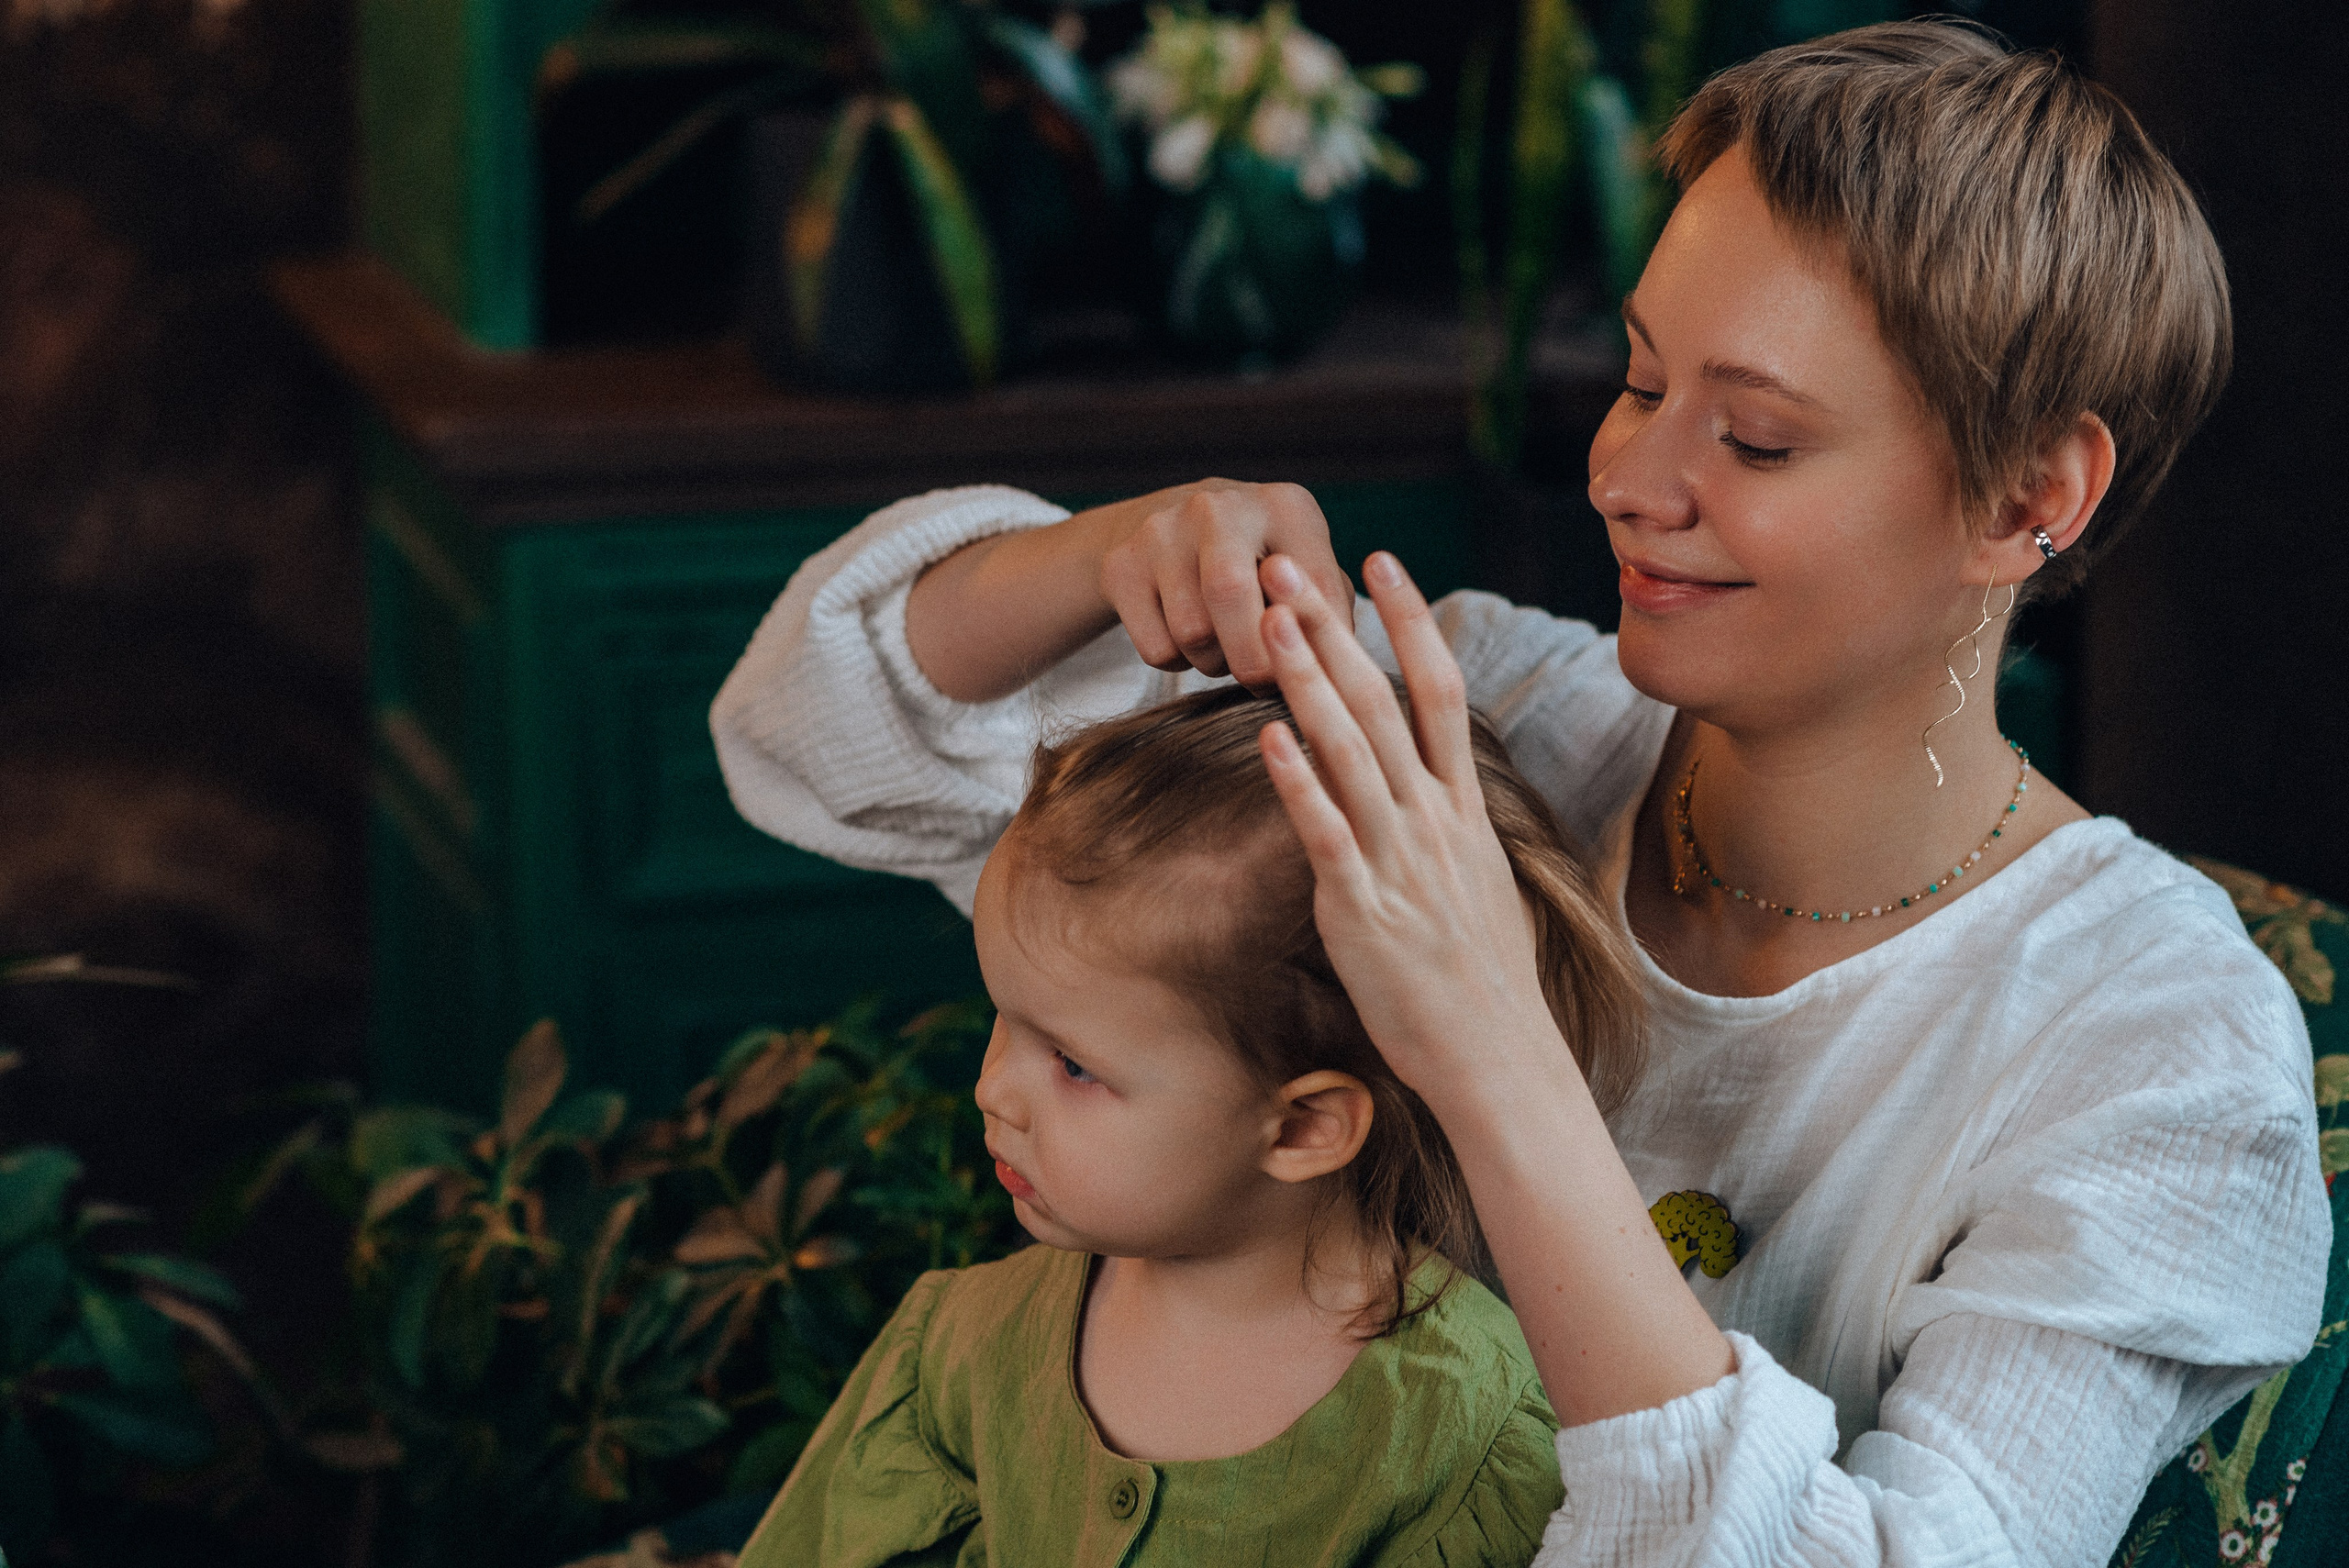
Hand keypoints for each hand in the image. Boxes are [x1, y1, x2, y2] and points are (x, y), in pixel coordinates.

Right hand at [906, 479, 1354, 703]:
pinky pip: (1157, 648)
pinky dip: (1178, 662)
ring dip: (1215, 663)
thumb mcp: (1301, 567)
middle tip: (1263, 683)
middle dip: (1254, 660)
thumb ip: (1328, 609)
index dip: (1314, 643)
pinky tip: (1186, 638)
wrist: (1157, 527)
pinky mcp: (1121, 566)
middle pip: (1232, 596)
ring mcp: (1162, 531)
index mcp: (1284, 506)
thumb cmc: (1255, 562)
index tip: (1313, 672)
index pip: (1309, 586)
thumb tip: (1345, 666)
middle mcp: (1220, 506)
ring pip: (1194, 633)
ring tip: (1226, 649)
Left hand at [1253, 550, 1566, 1113]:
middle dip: (1331, 626)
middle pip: (1382, 700)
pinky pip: (1328, 832)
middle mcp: (1434, 820)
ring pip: (1352, 750)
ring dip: (1308, 678)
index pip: (1440, 688)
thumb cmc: (1485, 979)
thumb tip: (1427, 789)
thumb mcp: (1478, 880)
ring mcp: (1400, 860)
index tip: (1381, 562)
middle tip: (1287, 564)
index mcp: (1463, 807)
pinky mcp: (1365, 908)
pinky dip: (1300, 780)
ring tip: (1268, 619)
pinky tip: (1270, 734)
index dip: (1408, 620)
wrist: (1500, 1057)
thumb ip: (1446, 825)